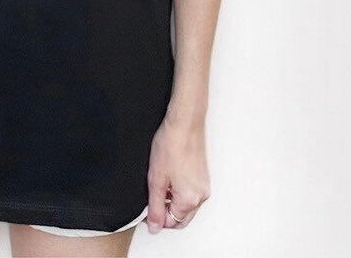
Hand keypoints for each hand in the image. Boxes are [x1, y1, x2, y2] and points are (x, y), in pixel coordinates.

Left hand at [145, 114, 210, 232]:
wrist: (184, 123)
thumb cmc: (171, 145)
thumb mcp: (156, 180)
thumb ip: (155, 207)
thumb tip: (154, 226)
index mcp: (190, 200)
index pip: (171, 223)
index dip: (155, 217)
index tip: (146, 209)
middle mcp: (201, 196)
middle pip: (181, 217)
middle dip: (165, 211)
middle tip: (152, 195)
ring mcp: (204, 186)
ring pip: (186, 205)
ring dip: (172, 201)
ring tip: (161, 181)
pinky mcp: (203, 177)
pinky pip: (191, 192)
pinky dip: (179, 190)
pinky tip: (170, 175)